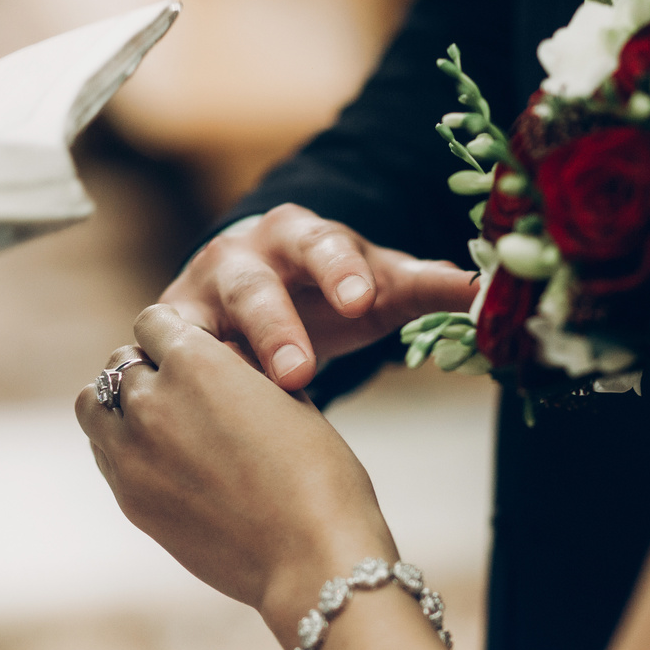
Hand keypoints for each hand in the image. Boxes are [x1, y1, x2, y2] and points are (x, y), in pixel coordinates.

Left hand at [77, 305, 394, 627]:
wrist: (310, 558)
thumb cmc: (319, 475)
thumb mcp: (288, 398)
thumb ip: (240, 369)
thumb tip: (217, 356)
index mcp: (194, 360)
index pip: (153, 322)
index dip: (175, 334)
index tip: (192, 351)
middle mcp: (151, 399)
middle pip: (120, 362)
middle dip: (147, 369)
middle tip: (180, 391)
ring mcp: (131, 453)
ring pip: (93, 405)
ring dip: (117, 403)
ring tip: (155, 421)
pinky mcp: (129, 498)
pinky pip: (104, 453)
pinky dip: (120, 446)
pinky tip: (159, 460)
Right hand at [162, 205, 477, 390]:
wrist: (261, 288)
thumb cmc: (329, 290)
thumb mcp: (379, 285)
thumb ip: (429, 286)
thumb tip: (486, 290)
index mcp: (303, 235)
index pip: (323, 245)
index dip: (340, 272)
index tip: (362, 301)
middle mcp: (243, 256)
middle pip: (255, 286)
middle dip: (275, 328)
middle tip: (297, 372)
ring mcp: (198, 294)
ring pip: (197, 321)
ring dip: (216, 361)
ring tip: (230, 407)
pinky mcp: (168, 332)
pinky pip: (162, 355)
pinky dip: (169, 379)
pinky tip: (178, 414)